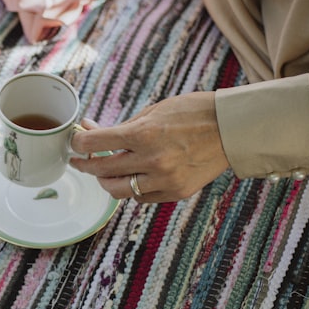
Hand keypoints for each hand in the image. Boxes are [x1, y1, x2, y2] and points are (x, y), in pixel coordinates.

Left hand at [69, 92, 228, 202]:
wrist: (233, 127)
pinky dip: (132, 188)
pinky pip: (141, 198)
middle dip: (85, 164)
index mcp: (143, 135)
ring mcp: (164, 180)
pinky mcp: (176, 193)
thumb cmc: (193, 112)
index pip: (94, 144)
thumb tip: (91, 130)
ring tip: (104, 172)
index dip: (78, 143)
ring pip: (118, 191)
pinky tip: (132, 177)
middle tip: (79, 160)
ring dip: (106, 180)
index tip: (75, 141)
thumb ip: (122, 126)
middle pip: (101, 170)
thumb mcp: (154, 111)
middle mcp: (152, 161)